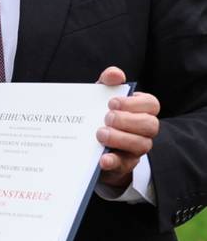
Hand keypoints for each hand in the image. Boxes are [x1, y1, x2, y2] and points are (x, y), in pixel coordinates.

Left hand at [95, 66, 159, 190]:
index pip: (151, 104)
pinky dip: (113, 161)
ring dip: (120, 138)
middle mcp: (143, 130)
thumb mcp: (100, 97)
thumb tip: (115, 74)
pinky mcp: (123, 165)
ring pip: (141, 145)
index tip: (112, 103)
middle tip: (107, 118)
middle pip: (150, 125)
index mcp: (140, 110)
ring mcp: (135, 149)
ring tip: (100, 133)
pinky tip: (102, 158)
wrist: (88, 145)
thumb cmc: (99, 115)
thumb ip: (107, 82)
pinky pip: (124, 165)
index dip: (134, 103)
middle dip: (128, 120)